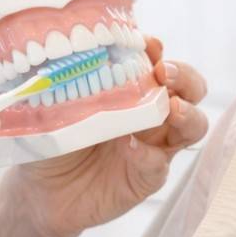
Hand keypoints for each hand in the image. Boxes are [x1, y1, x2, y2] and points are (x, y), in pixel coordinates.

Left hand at [8, 36, 208, 236]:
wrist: (42, 193)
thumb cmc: (52, 141)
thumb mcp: (54, 107)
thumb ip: (66, 85)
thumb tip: (67, 57)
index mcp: (133, 90)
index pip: (158, 61)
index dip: (157, 50)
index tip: (147, 43)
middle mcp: (151, 114)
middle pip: (192, 89)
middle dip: (186, 77)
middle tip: (165, 73)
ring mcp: (153, 146)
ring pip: (193, 126)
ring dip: (187, 114)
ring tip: (172, 109)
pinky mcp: (147, 178)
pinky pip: (159, 165)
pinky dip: (149, 156)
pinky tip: (130, 148)